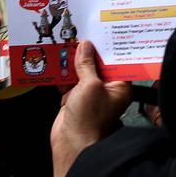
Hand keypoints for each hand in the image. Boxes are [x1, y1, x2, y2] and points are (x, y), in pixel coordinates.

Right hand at [50, 40, 131, 176]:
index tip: (101, 32)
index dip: (108, 47)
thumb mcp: (90, 86)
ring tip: (66, 42)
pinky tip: (56, 60)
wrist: (71, 144)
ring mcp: (89, 95)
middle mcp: (106, 90)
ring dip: (73, 60)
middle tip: (81, 33)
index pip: (116, 62)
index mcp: (119, 87)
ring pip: (81, 72)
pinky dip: (62, 72)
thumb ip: (87, 65)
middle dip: (88, 52)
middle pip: (97, 65)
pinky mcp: (73, 100)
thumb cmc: (89, 120)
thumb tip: (85, 47)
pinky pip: (68, 82)